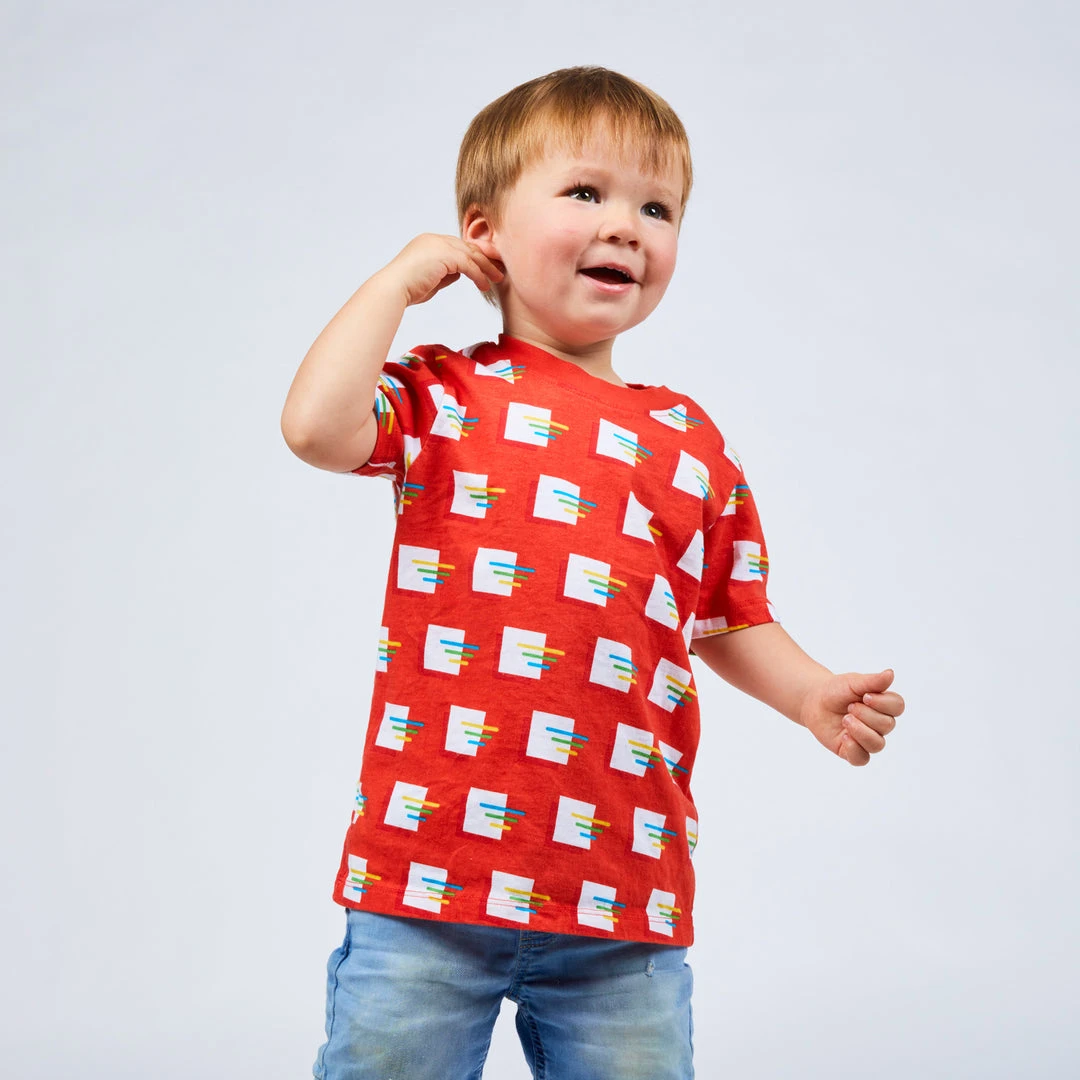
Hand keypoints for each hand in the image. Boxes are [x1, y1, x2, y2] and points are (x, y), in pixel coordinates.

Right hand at [376, 233, 503, 307]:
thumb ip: (446, 273)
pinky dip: (479, 275)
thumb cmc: (407, 289)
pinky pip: (468, 264)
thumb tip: (460, 274)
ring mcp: (439, 245)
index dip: (473, 257)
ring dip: (486, 267)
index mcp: (429, 242)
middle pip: (467, 246)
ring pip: (471, 254)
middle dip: (485, 259)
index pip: (457, 246)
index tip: (486, 268)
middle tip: (498, 271)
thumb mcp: (431, 279)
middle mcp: (435, 239)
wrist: (393, 288)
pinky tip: (484, 286)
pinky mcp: (445, 255)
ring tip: (498, 279)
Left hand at [799, 669, 903, 765]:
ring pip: (877, 744)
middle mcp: (879, 724)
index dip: (883, 703)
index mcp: (883, 705)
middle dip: (866, 714)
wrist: (815, 700)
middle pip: (887, 725)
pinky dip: (854, 749)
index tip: (865, 696)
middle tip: (850, 706)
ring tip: (845, 719)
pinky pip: (861, 759)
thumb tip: (890, 673)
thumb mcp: (853, 682)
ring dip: (861, 731)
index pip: (898, 707)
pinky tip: (844, 737)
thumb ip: (872, 681)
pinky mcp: (852, 751)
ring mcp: (867, 739)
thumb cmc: (837, 690)